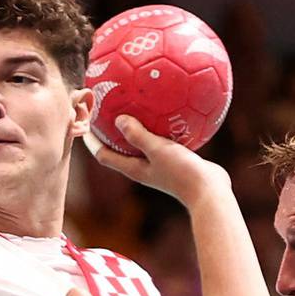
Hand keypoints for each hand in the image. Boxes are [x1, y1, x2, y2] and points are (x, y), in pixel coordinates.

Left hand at [85, 115, 224, 206]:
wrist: (211, 192)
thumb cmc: (183, 173)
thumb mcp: (158, 150)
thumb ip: (138, 135)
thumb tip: (118, 119)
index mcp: (133, 168)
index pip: (103, 155)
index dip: (91, 140)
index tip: (83, 121)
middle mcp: (143, 168)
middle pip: (118, 148)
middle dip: (109, 130)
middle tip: (106, 107)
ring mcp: (159, 165)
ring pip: (141, 143)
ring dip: (136, 127)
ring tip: (135, 103)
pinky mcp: (175, 160)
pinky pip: (162, 139)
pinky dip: (160, 127)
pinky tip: (169, 110)